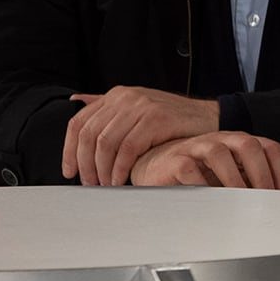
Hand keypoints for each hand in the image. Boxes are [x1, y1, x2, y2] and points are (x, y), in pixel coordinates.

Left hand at [64, 86, 219, 186]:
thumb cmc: (173, 121)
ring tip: (106, 185)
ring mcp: (141, 106)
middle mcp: (125, 97)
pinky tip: (122, 180)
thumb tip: (76, 102)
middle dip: (85, 164)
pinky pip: (128, 148)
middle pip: (89, 134)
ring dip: (102, 170)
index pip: (79, 123)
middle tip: (90, 184)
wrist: (210, 118)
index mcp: (116, 95)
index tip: (70, 172)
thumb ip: (108, 108)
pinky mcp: (156, 118)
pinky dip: (121, 168)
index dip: (69, 150)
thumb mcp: (138, 109)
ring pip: (106, 142)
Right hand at [129, 132, 279, 189]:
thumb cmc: (201, 174)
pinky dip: (201, 186)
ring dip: (233, 180)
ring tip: (240, 203)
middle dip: (261, 174)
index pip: (270, 148)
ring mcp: (198, 147)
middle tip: (264, 200)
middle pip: (249, 145)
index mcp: (241, 143)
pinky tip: (210, 202)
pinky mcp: (176, 160)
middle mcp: (222, 140)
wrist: (159, 168)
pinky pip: (189, 169)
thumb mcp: (235, 176)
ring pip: (220, 153)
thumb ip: (260, 181)